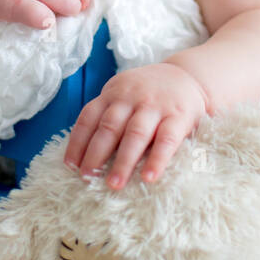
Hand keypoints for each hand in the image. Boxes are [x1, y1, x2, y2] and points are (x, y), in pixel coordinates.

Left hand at [63, 62, 208, 188]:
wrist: (189, 76)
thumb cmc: (149, 93)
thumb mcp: (124, 95)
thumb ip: (109, 115)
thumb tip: (84, 154)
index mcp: (113, 93)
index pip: (89, 117)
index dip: (78, 142)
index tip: (71, 165)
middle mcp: (131, 97)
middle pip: (109, 127)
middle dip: (96, 154)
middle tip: (87, 178)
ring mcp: (155, 106)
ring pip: (135, 134)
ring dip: (123, 161)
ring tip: (114, 184)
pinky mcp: (179, 116)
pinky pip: (166, 140)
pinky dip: (157, 159)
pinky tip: (148, 177)